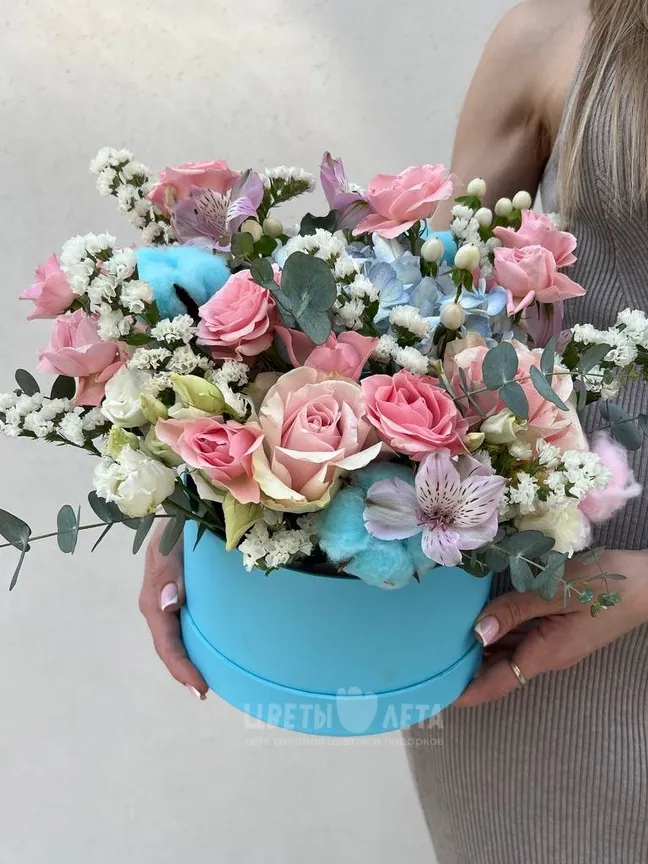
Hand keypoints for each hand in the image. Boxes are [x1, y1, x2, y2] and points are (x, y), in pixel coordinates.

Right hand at [139, 523, 207, 699]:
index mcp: (154, 598)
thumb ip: (169, 572)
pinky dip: (195, 641)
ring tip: (208, 680)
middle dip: (185, 672)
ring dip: (191, 659)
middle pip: (170, 647)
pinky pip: (185, 624)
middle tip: (206, 692)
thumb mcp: (170, 543)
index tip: (203, 689)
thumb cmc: (176, 523)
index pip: (167, 644)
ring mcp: (169, 600)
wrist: (181, 503)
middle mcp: (159, 604)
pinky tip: (211, 647)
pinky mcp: (180, 593)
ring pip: (177, 638)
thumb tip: (169, 605)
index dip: (182, 669)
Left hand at [456, 550, 647, 707]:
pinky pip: (521, 636)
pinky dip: (498, 634)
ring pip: (509, 652)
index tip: (437, 695)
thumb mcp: (556, 592)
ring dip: (480, 651)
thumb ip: (514, 610)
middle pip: (499, 669)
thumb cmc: (605, 585)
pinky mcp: (559, 627)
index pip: (498, 683)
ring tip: (443, 644)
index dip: (467, 692)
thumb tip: (476, 632)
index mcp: (546, 653)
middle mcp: (547, 654)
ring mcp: (554, 641)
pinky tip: (480, 622)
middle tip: (428, 663)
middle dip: (466, 670)